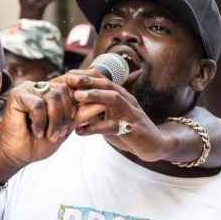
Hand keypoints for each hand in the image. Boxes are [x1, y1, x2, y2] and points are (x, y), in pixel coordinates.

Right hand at [0, 80, 75, 169]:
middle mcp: (39, 87)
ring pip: (52, 96)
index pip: (70, 88)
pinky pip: (37, 104)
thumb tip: (103, 103)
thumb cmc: (40, 143)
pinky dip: (40, 121)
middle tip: (58, 134)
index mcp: (51, 92)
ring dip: (54, 120)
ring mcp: (27, 89)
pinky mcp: (17, 95)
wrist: (18, 155)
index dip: (74, 105)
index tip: (69, 126)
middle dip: (64, 115)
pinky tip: (36, 132)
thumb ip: (82, 114)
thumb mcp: (66, 128)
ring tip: (48, 135)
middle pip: (63, 91)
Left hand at [58, 70, 173, 162]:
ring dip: (95, 95)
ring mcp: (131, 113)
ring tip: (78, 96)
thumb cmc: (128, 129)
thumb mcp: (110, 117)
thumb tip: (72, 106)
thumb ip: (95, 110)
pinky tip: (81, 131)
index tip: (66, 74)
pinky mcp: (133, 129)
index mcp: (120, 95)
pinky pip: (114, 126)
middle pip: (107, 84)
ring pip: (114, 99)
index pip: (102, 79)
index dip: (84, 75)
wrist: (154, 144)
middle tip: (68, 79)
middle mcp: (126, 100)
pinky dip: (95, 128)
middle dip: (87, 80)